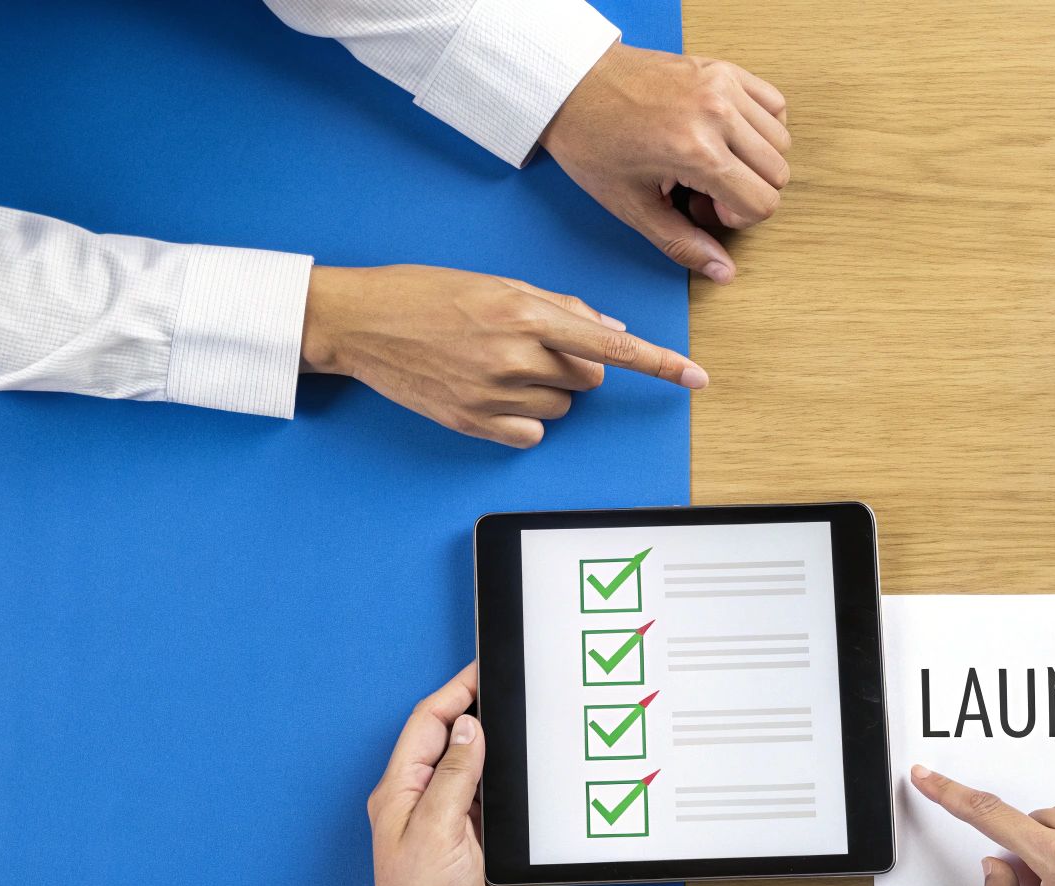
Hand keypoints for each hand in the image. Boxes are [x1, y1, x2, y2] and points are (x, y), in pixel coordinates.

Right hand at [300, 265, 706, 446]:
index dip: (659, 364)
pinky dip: (524, 418)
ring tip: (501, 366)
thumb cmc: (425, 294)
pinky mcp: (473, 423)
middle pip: (590, 378)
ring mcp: (493, 394)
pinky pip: (532, 433)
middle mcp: (514, 356)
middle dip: (575, 364)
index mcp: (524, 313)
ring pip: (563, 407)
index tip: (696, 377)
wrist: (358, 322)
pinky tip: (493, 394)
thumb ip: (558, 306)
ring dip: (547, 390)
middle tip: (531, 345)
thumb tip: (611, 329)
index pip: (610, 346)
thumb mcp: (496, 284)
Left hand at [366, 663, 509, 885]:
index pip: (429, 723)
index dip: (455, 691)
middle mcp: (426, 797)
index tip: (483, 668)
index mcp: (402, 788)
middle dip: (479, 710)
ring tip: (523, 720)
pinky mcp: (479, 836)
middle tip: (511, 688)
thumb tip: (470, 727)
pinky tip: (528, 770)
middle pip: (454, 738)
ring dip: (498, 745)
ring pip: (478, 764)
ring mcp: (453, 816)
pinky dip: (511, 779)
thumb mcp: (437, 828)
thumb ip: (455, 775)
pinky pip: (496, 795)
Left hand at [542, 43, 789, 283]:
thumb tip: (724, 272)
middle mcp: (718, 113)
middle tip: (703, 189)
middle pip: (777, 173)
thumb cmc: (591, 143)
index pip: (763, 202)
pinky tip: (726, 136)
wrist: (570, 87)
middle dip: (748, 192)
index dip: (738, 218)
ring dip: (755, 161)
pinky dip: (761, 125)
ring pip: (781, 139)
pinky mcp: (722, 67)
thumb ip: (683, 242)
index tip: (703, 210)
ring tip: (711, 161)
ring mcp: (723, 85)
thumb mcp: (632, 206)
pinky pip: (773, 103)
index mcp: (697, 151)